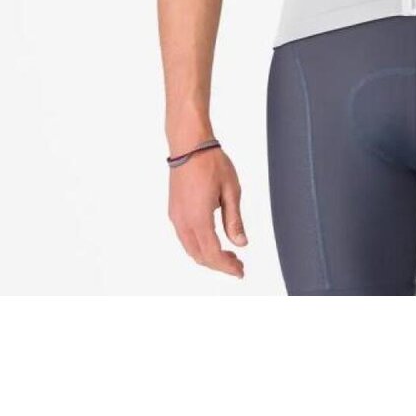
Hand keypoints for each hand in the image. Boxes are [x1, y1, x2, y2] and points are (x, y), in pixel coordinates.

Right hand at [168, 146, 246, 278]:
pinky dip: (199, 246)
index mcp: (199, 218)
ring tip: (227, 254)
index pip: (213, 254)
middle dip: (219, 264)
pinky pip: (185, 238)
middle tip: (237, 264)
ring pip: (191, 249)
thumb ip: (234, 220)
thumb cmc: (211, 162)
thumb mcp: (231, 190)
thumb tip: (241, 243)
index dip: (227, 267)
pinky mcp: (174, 211)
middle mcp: (183, 222)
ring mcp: (176, 217)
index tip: (240, 271)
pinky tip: (212, 240)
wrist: (189, 145)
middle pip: (200, 256)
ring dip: (208, 256)